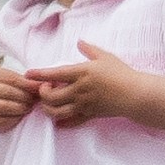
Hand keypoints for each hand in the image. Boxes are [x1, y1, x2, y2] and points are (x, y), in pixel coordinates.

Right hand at [0, 65, 38, 134]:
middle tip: (35, 100)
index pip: (12, 79)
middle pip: (9, 92)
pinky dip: (14, 118)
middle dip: (26, 97)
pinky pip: (2, 119)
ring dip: (21, 108)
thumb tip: (42, 84)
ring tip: (28, 107)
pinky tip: (19, 115)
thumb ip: (22, 81)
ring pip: (6, 106)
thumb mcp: (7, 80)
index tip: (41, 87)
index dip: (29, 84)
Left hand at [25, 41, 155, 126]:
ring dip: (48, 109)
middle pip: (50, 96)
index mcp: (81, 73)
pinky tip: (58, 120)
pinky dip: (61, 122)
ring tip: (50, 103)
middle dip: (42, 94)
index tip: (28, 74)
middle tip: (45, 89)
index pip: (54, 74)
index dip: (38, 74)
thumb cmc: (122, 73)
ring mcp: (83, 104)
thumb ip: (90, 49)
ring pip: (56, 111)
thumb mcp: (106, 57)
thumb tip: (79, 42)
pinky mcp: (89, 114)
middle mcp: (79, 89)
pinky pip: (70, 121)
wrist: (136, 94)